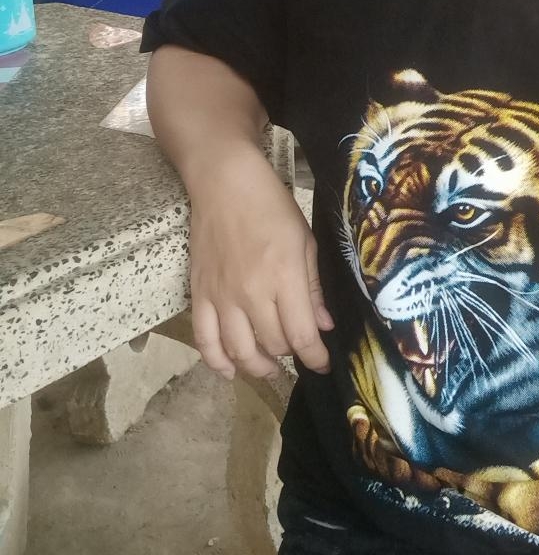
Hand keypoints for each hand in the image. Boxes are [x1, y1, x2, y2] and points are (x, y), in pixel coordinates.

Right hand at [187, 141, 333, 379]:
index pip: (301, 335)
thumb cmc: (272, 205)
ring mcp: (221, 296)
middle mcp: (251, 293)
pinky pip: (204, 339)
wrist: (225, 183)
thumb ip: (312, 287)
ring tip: (270, 369)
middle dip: (291, 355)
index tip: (324, 365)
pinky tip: (228, 371)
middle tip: (299, 352)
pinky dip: (216, 361)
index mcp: (284, 277)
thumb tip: (323, 325)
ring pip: (239, 350)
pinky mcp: (198, 293)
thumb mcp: (305, 241)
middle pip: (273, 344)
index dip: (316, 357)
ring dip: (257, 367)